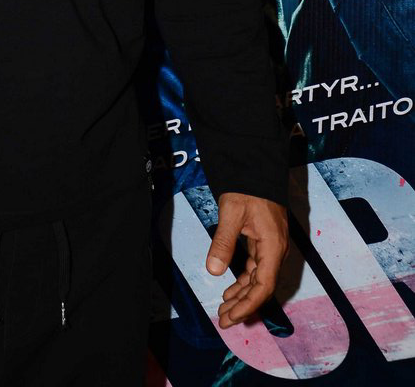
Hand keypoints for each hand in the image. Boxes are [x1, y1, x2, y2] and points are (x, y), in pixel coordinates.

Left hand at [206, 192, 288, 327]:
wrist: (256, 169)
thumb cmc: (246, 188)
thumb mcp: (232, 213)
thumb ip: (223, 241)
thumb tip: (213, 270)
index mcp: (272, 246)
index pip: (263, 286)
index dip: (247, 305)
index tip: (231, 318)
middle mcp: (276, 250)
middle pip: (262, 287)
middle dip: (243, 306)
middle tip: (223, 321)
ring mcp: (271, 247)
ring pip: (258, 279)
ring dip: (242, 295)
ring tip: (223, 309)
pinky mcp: (264, 242)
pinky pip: (256, 269)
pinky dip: (243, 281)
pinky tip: (230, 290)